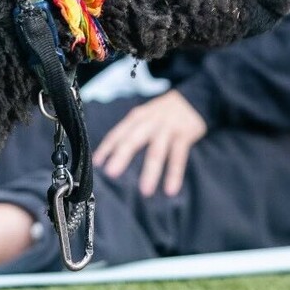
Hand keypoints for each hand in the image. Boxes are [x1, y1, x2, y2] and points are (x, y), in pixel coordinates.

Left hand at [92, 90, 207, 196]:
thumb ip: (130, 132)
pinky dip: (174, 174)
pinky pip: (178, 157)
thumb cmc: (163, 113)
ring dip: (151, 171)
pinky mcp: (184, 135)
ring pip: (156, 151)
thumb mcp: (144, 116)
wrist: (193, 99)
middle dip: (122, 157)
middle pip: (133, 140)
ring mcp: (167, 128)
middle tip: (112, 174)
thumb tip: (111, 156)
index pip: (118, 134)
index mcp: (137, 118)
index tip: (96, 164)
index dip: (106, 148)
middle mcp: (150, 122)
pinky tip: (170, 189)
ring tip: (145, 191)